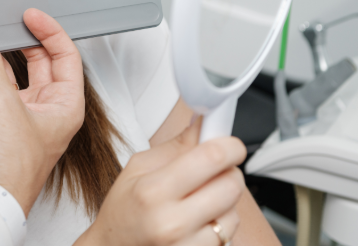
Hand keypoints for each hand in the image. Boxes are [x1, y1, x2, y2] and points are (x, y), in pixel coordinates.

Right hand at [0, 8, 84, 215]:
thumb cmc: (11, 169)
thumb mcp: (4, 103)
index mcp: (63, 105)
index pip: (64, 56)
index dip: (50, 31)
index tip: (31, 16)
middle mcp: (40, 108)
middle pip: (33, 61)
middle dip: (15, 41)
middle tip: (2, 22)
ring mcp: (11, 113)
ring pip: (1, 72)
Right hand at [79, 117, 245, 245]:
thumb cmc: (123, 209)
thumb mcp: (138, 169)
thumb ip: (176, 146)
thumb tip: (203, 123)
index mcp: (153, 190)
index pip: (210, 158)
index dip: (229, 146)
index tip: (231, 144)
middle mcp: (172, 221)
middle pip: (231, 185)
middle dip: (229, 171)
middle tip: (214, 169)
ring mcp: (187, 245)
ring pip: (234, 211)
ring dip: (225, 200)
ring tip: (200, 199)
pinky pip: (229, 234)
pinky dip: (221, 222)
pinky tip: (200, 219)